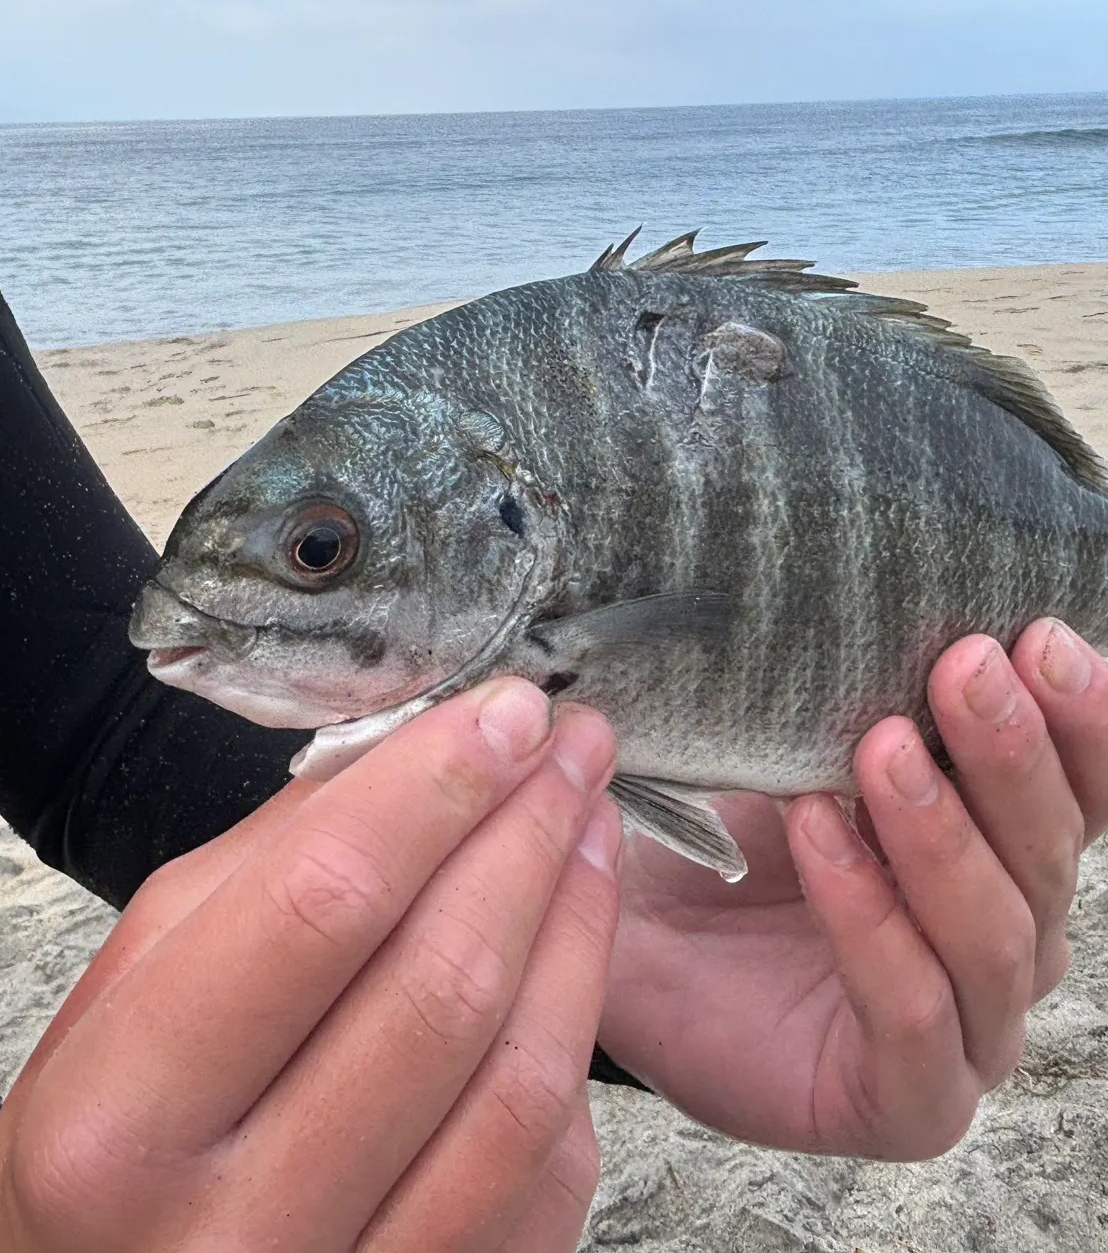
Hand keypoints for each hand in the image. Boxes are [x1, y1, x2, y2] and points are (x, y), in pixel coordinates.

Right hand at [0, 682, 623, 1252]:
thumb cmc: (95, 1156)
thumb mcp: (119, 999)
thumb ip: (252, 876)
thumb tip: (398, 760)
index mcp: (124, 1122)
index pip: (317, 909)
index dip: (430, 792)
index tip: (500, 710)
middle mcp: (237, 1230)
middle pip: (437, 990)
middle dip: (523, 835)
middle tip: (568, 743)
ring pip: (517, 1088)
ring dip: (576, 928)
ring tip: (591, 826)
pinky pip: (546, 1177)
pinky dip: (571, 1047)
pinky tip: (572, 957)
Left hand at [596, 618, 1105, 1158]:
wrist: (624, 947)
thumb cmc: (718, 847)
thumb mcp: (790, 755)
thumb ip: (852, 699)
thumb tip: (876, 588)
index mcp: (1000, 860)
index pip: (1079, 795)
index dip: (1082, 722)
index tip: (1043, 637)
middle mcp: (1004, 945)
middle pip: (1050, 856)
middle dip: (1012, 755)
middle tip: (966, 665)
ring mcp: (969, 1031)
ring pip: (997, 935)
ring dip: (941, 831)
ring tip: (882, 745)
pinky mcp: (907, 1098)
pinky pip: (910, 1006)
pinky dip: (870, 916)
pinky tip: (818, 833)